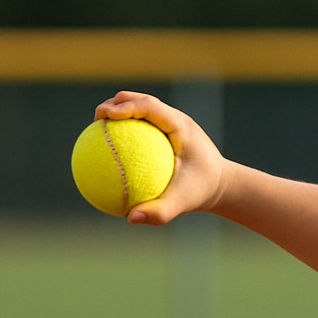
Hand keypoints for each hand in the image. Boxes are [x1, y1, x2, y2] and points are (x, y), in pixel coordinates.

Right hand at [93, 90, 226, 224]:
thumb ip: (160, 211)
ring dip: (118, 112)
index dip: (126, 106)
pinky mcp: (167, 131)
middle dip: (116, 103)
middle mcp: (176, 120)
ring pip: (140, 109)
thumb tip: (130, 218)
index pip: (151, 107)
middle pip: (141, 100)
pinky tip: (107, 148)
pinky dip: (124, 130)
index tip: (105, 116)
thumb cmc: (202, 191)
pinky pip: (142, 125)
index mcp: (181, 127)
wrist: (220, 185)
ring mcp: (171, 123)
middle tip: (97, 118)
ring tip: (97, 128)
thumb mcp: (184, 203)